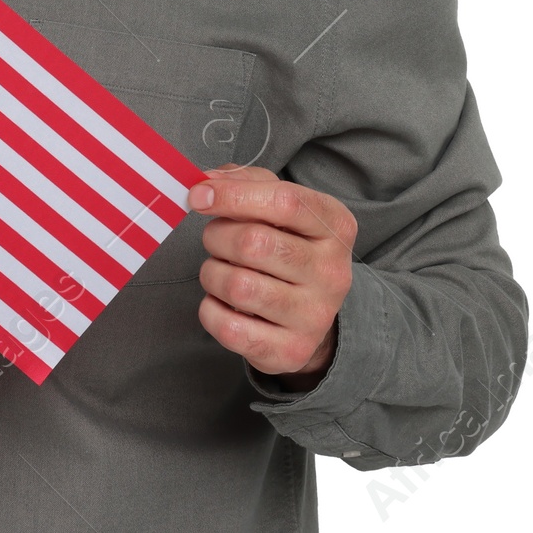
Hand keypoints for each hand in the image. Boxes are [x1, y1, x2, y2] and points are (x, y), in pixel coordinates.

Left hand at [187, 165, 355, 389]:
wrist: (309, 315)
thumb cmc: (285, 246)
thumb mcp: (278, 206)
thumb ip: (244, 182)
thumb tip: (206, 182)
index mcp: (335, 226)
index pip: (284, 201)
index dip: (232, 195)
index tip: (197, 196)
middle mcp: (333, 272)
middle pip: (253, 243)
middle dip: (217, 236)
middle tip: (215, 240)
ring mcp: (315, 316)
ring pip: (237, 286)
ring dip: (212, 273)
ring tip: (220, 271)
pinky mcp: (292, 350)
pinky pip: (228, 327)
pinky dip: (210, 311)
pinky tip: (222, 303)